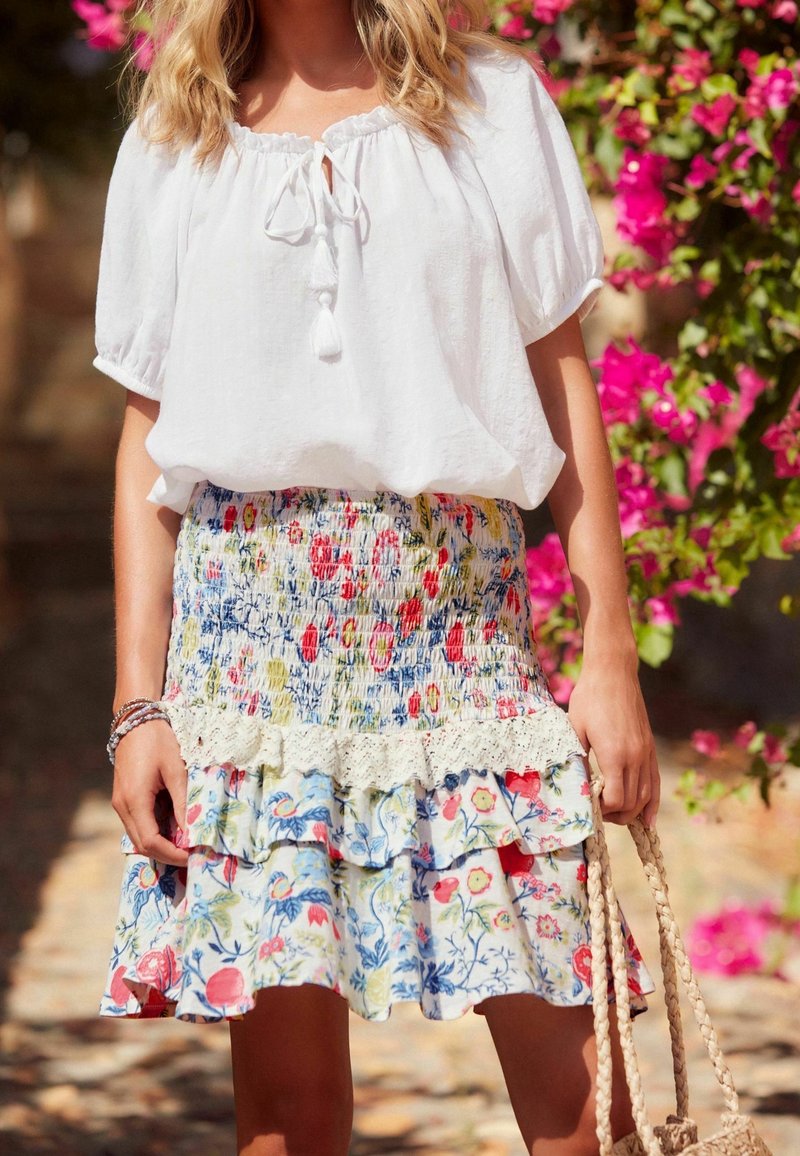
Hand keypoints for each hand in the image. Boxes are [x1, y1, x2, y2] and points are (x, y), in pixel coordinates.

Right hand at [111, 718, 188, 865]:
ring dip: (161, 844)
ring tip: (186, 843)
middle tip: (192, 854)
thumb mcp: (176, 770)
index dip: (172, 854)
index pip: (151, 842)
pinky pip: (138, 824)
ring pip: (138, 836)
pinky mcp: (124, 798)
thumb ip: (183, 802)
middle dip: (167, 854)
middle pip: (142, 845)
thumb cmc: (158, 741)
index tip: (193, 855)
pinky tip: (174, 828)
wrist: (135, 720)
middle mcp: (122, 806)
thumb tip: (191, 831)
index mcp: (134, 800)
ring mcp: (120, 803)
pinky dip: (155, 832)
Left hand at [567, 657, 660, 827]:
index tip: (589, 806)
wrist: (613, 672)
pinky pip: (655, 782)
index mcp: (614, 754)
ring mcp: (645, 752)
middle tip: (598, 813)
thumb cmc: (589, 697)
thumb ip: (577, 759)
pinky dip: (653, 803)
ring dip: (631, 812)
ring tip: (615, 815)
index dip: (603, 810)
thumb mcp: (574, 728)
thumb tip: (575, 786)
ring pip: (646, 795)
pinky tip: (648, 819)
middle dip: (615, 815)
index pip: (616, 799)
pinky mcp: (649, 747)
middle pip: (632, 803)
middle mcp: (635, 756)